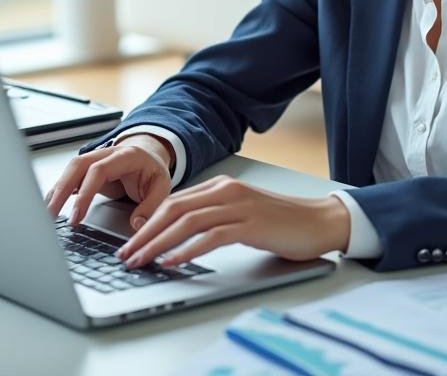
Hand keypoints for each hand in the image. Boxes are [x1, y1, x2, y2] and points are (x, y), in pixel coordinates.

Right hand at [43, 134, 173, 230]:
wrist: (148, 156)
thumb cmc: (153, 171)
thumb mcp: (162, 187)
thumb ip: (151, 206)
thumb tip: (137, 226)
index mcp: (125, 156)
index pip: (99, 171)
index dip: (86, 193)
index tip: (77, 216)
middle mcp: (105, 153)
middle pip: (77, 166)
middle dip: (61, 191)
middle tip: (51, 215)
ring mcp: (94, 159)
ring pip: (69, 171)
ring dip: (56, 191)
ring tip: (45, 214)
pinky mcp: (86, 169)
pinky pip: (69, 178)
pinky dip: (58, 191)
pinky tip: (49, 205)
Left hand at [115, 175, 350, 269]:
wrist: (321, 221)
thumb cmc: (282, 222)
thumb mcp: (240, 213)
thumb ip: (213, 217)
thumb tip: (176, 235)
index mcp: (220, 186)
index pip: (172, 202)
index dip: (146, 223)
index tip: (129, 243)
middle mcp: (226, 191)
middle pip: (173, 210)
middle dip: (144, 234)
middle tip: (125, 255)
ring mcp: (238, 206)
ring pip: (187, 222)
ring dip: (159, 243)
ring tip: (142, 261)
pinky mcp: (251, 224)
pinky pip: (211, 236)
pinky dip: (188, 250)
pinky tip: (174, 261)